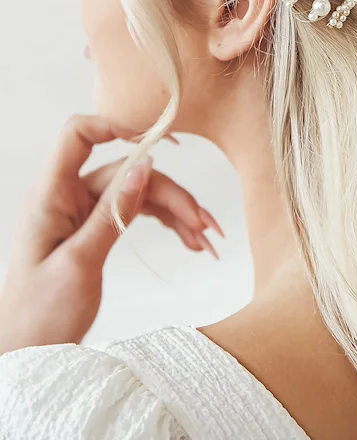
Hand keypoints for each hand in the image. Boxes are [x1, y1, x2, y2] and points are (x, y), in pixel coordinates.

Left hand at [0, 114, 223, 353]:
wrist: (25, 354)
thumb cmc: (39, 315)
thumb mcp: (79, 263)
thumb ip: (112, 212)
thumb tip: (145, 164)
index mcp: (51, 195)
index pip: (78, 134)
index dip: (116, 126)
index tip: (159, 142)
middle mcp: (67, 196)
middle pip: (127, 172)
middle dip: (170, 194)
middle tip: (204, 225)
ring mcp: (82, 212)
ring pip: (138, 193)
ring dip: (175, 212)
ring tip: (205, 240)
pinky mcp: (95, 228)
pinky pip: (135, 212)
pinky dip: (165, 223)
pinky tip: (190, 242)